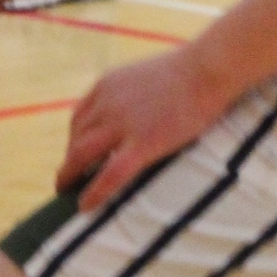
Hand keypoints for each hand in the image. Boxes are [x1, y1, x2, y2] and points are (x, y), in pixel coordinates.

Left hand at [57, 48, 226, 210]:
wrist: (208, 69)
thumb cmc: (189, 70)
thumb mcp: (146, 76)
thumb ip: (130, 93)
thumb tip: (131, 113)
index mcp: (108, 84)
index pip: (79, 117)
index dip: (74, 139)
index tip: (75, 153)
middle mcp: (106, 103)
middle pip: (75, 138)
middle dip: (69, 161)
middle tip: (68, 179)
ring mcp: (122, 124)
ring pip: (82, 156)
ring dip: (71, 176)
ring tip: (69, 192)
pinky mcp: (142, 143)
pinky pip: (109, 175)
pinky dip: (94, 193)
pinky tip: (86, 206)